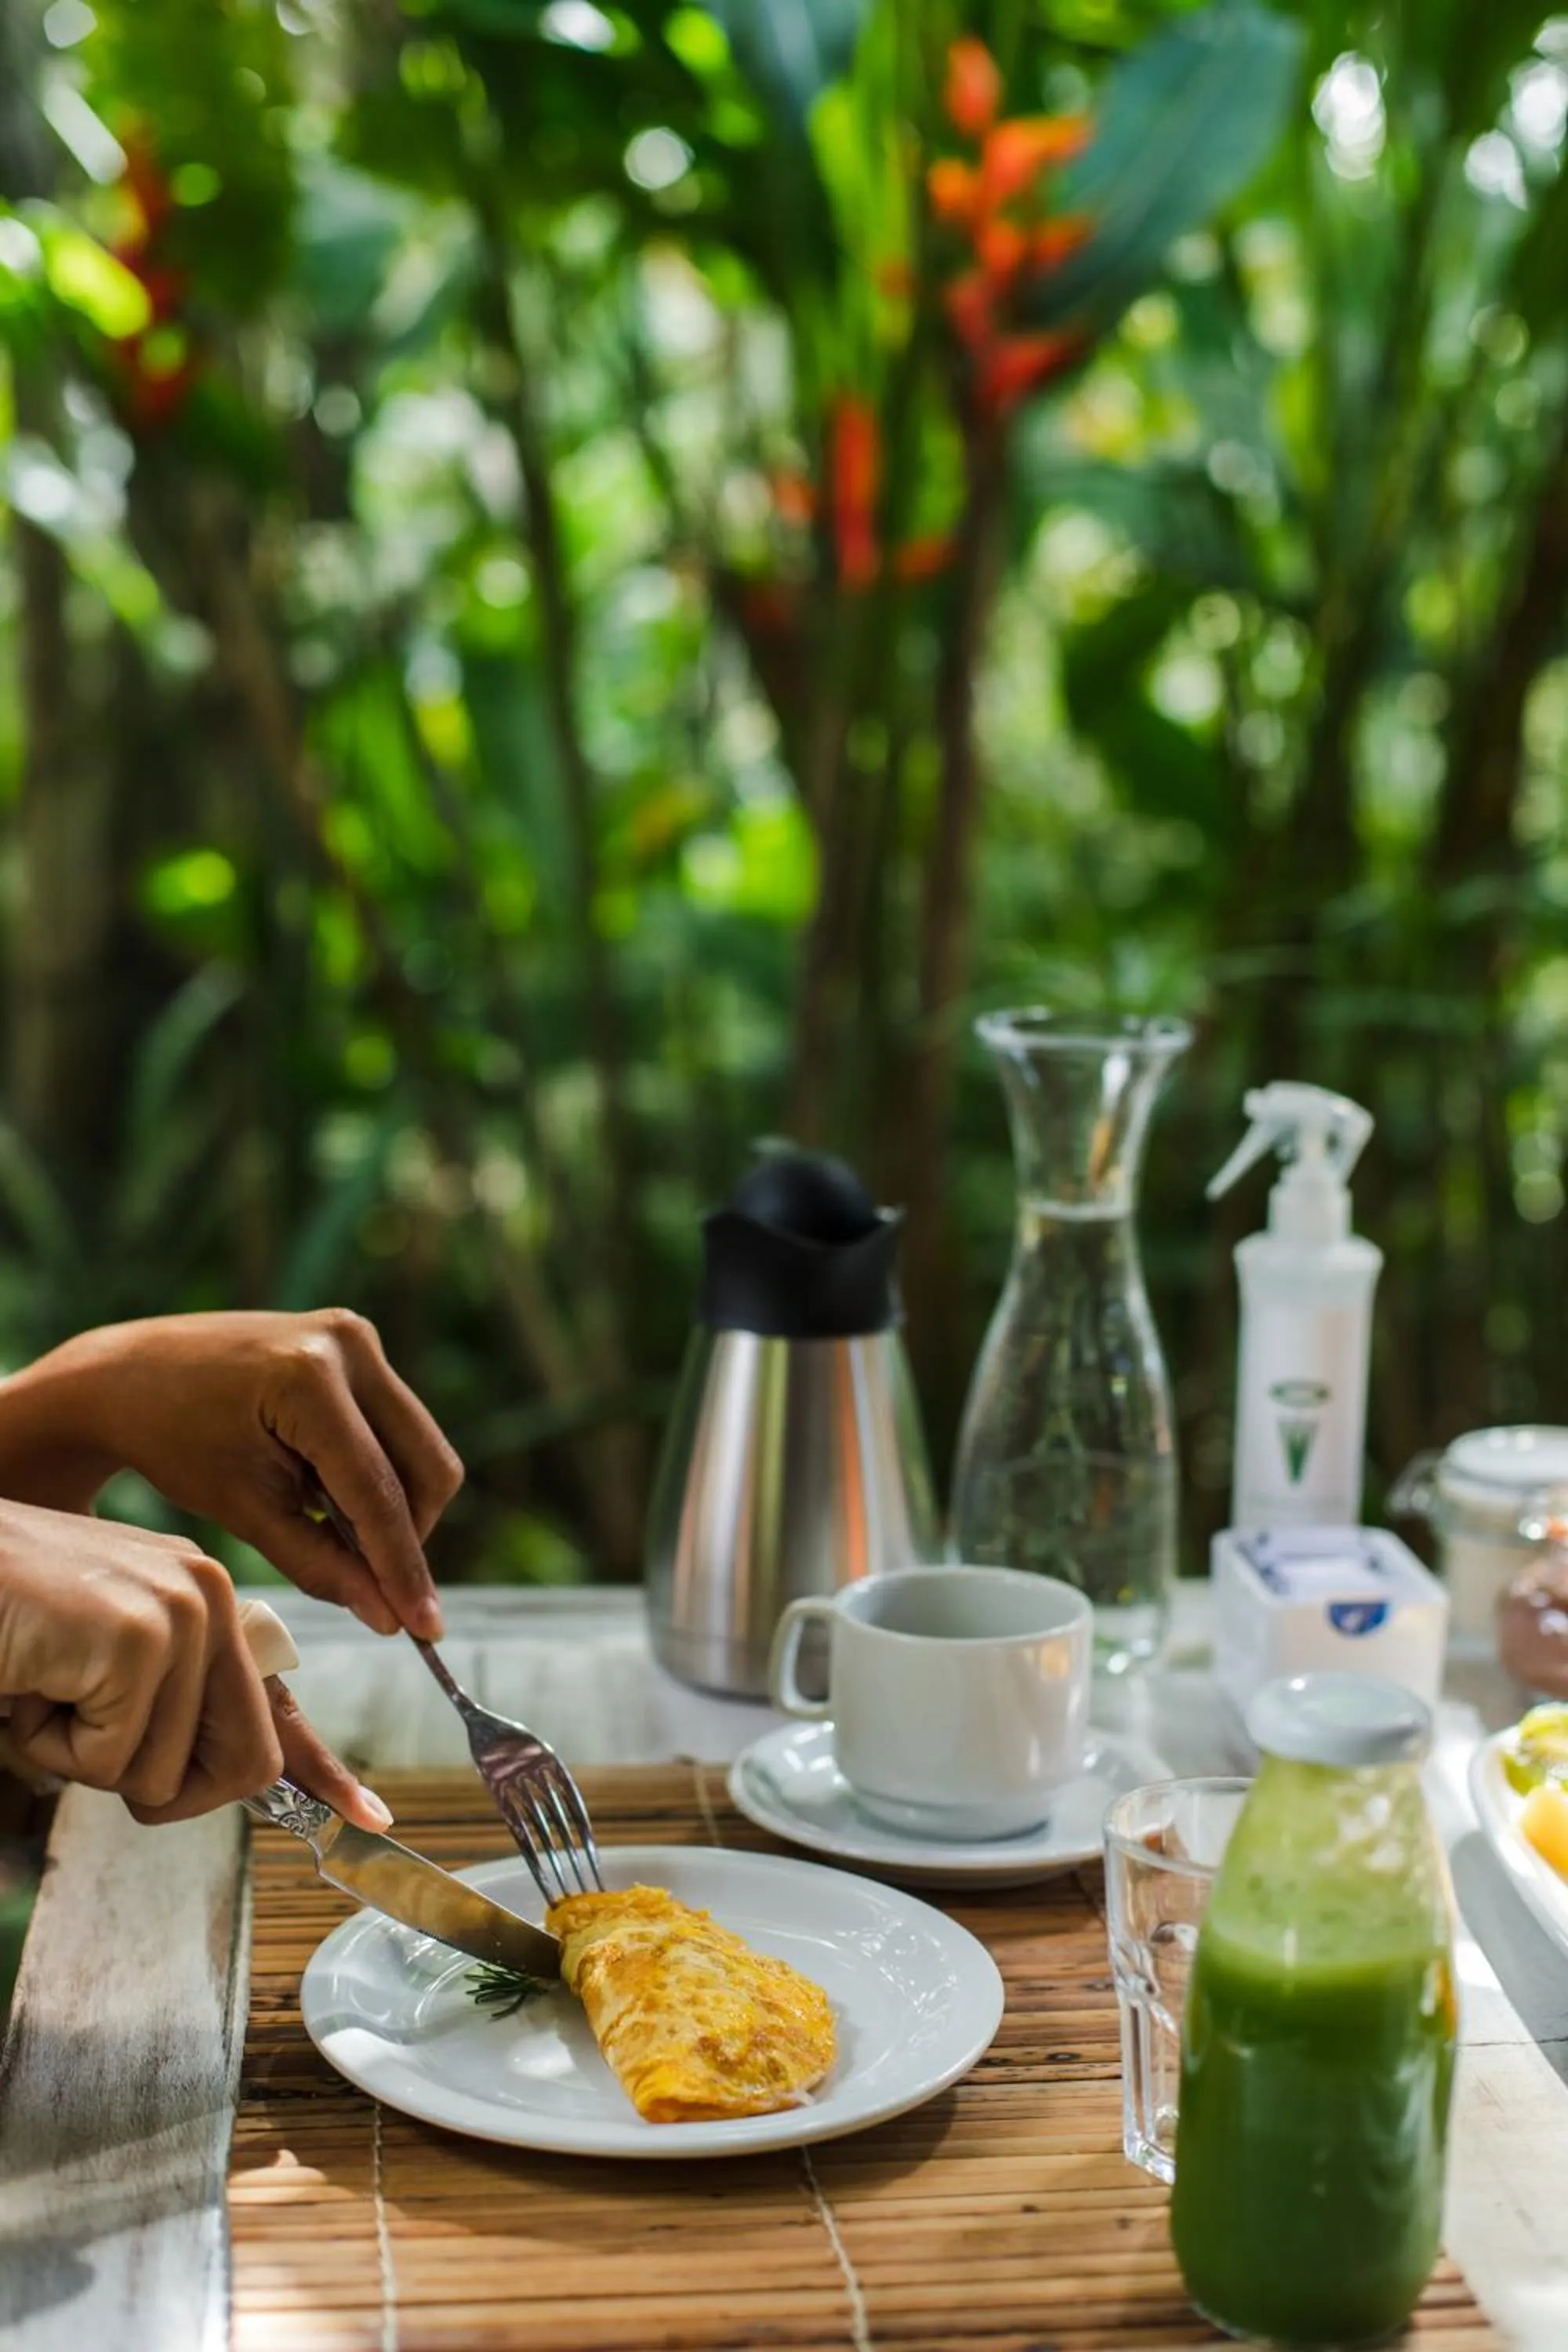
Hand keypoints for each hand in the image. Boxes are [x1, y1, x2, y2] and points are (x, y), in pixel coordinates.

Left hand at [0, 1311, 461, 1639]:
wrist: (133, 1375)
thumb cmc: (174, 1443)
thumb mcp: (243, 1512)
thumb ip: (319, 1565)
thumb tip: (390, 1618)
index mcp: (309, 1379)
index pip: (377, 1491)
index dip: (403, 1566)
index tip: (426, 1630)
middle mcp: (348, 1344)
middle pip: (427, 1466)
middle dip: (408, 1535)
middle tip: (373, 1584)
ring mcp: (357, 1336)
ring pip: (421, 1450)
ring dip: (394, 1506)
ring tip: (328, 1527)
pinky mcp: (358, 1344)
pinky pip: (399, 1428)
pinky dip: (378, 1475)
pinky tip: (324, 1491)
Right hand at [0, 1498, 387, 1827]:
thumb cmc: (7, 1625)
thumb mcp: (98, 1667)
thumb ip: (167, 1708)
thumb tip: (248, 1775)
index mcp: (207, 1602)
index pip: (278, 1703)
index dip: (321, 1773)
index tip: (371, 1818)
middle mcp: (210, 1597)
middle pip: (245, 1763)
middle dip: (158, 1787)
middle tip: (83, 1734)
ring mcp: (181, 1612)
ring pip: (162, 1775)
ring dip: (80, 1757)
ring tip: (41, 1683)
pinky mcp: (137, 1638)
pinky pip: (110, 1761)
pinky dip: (51, 1746)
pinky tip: (27, 1679)